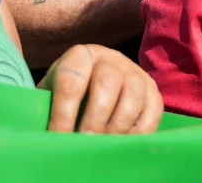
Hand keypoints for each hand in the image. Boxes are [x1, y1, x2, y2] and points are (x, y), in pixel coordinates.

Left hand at [39, 44, 161, 133]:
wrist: (93, 82)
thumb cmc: (67, 95)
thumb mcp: (52, 94)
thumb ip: (49, 108)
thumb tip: (47, 137)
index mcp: (80, 57)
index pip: (71, 81)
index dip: (64, 113)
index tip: (59, 138)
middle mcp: (110, 59)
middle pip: (107, 83)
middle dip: (95, 118)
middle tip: (87, 142)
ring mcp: (134, 72)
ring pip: (134, 94)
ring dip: (119, 124)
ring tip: (106, 145)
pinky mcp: (152, 89)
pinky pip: (154, 109)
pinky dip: (141, 130)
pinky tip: (125, 143)